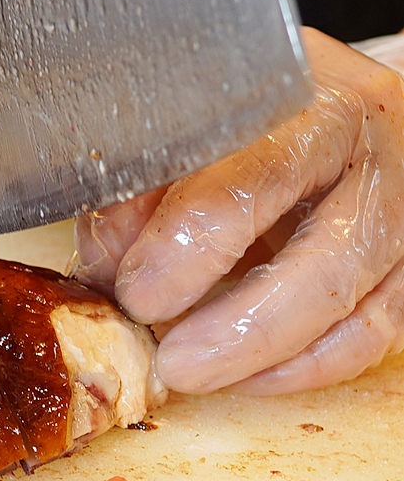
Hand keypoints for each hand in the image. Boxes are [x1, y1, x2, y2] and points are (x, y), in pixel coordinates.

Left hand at [74, 27, 403, 395]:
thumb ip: (141, 187)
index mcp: (312, 104)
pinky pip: (371, 335)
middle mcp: (375, 157)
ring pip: (355, 309)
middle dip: (239, 325)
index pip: (255, 177)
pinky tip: (246, 376)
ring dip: (266, 357)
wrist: (330, 106)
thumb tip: (106, 267)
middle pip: (325, 260)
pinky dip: (305, 367)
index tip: (137, 292)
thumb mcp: (187, 127)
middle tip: (173, 362)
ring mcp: (402, 215)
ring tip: (195, 373)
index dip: (190, 244)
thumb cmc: (250, 114)